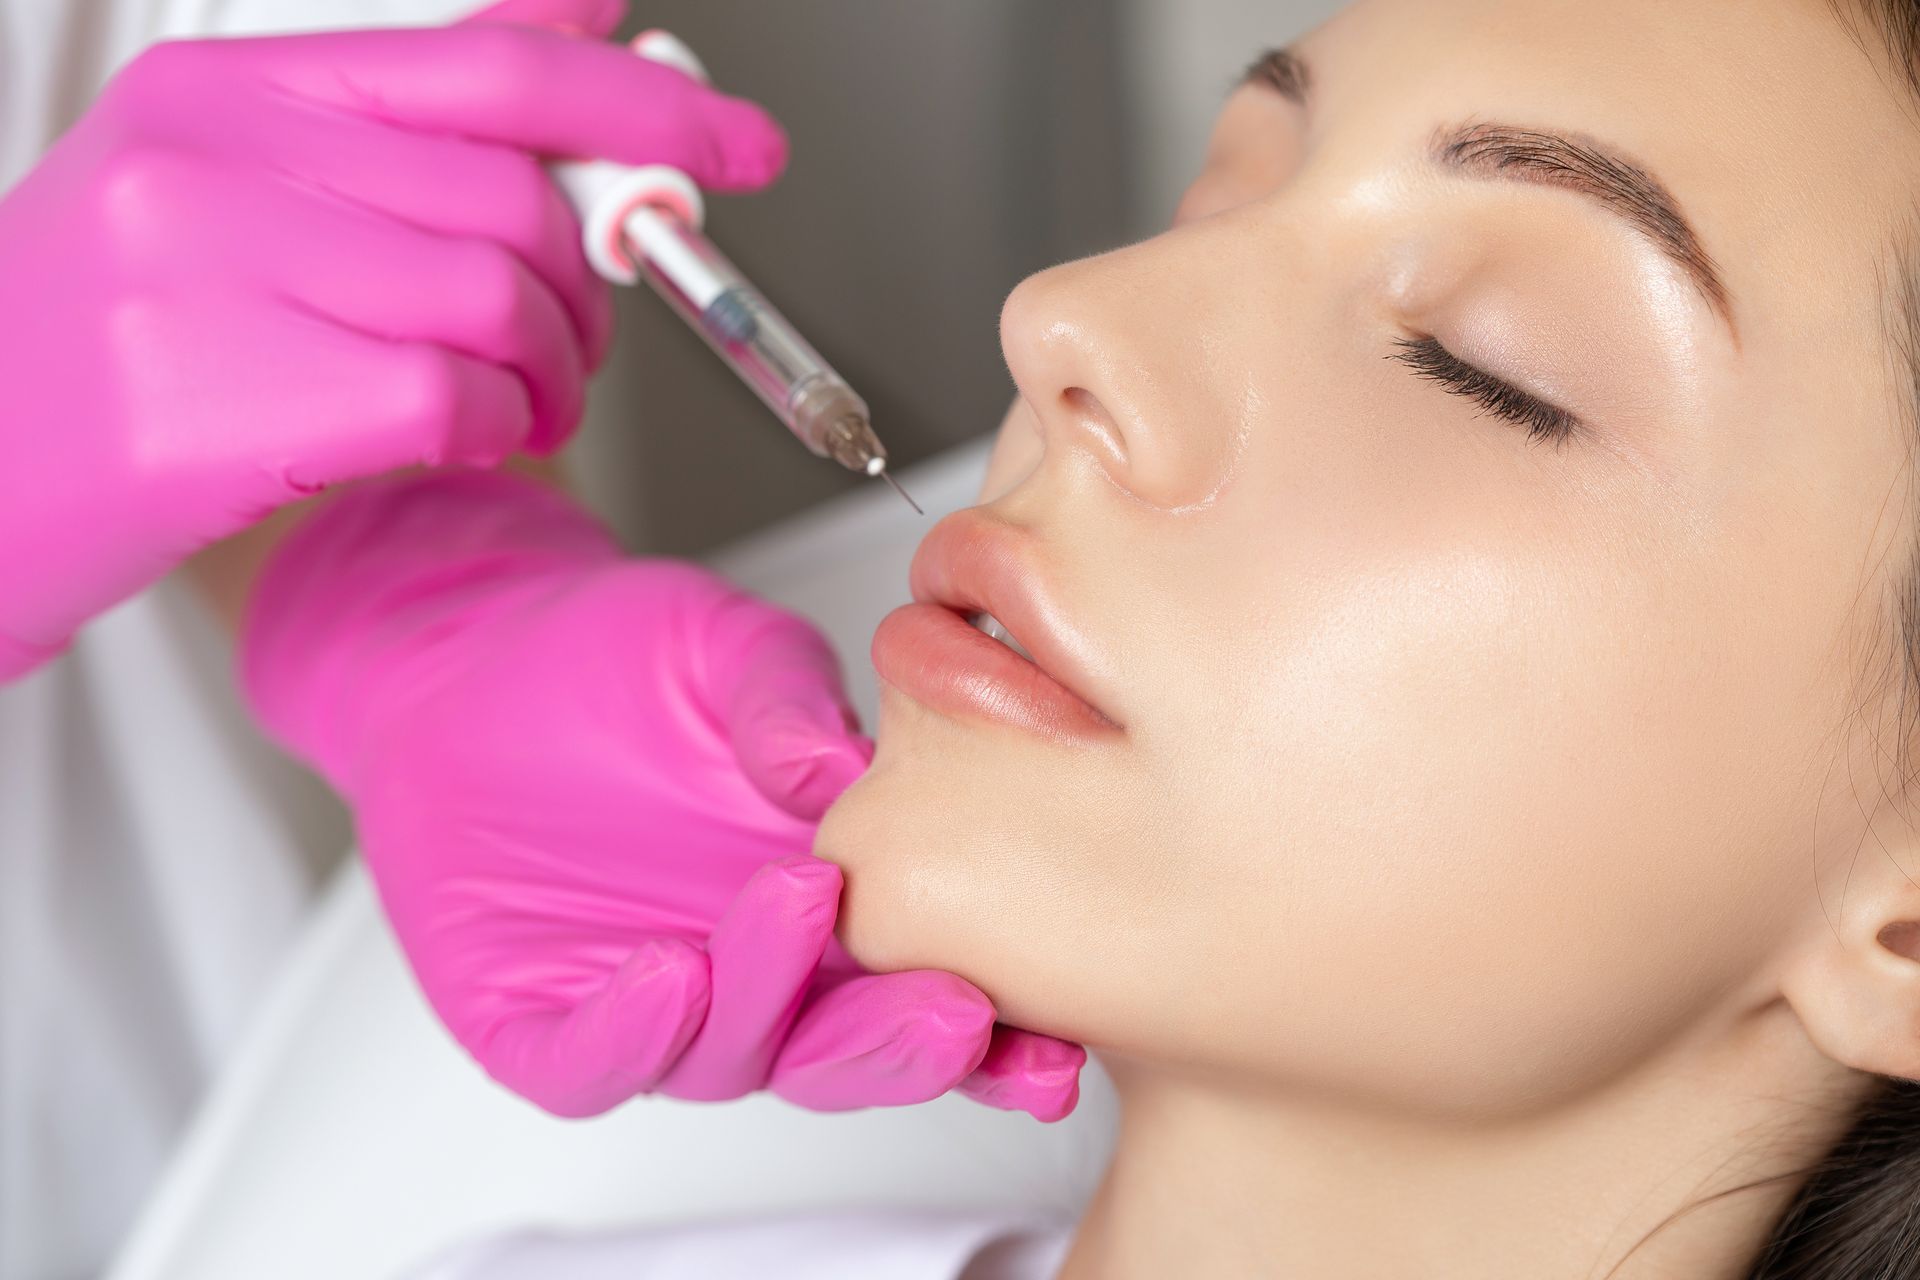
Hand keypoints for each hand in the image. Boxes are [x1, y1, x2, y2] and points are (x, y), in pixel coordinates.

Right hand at [0, 0, 783, 678]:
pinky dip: (492, 426)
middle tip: (574, 345)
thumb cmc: (117, 350)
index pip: (490, 65)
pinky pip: (447, 393)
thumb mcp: (238, 199)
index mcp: (226, 92)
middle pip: (514, 195)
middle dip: (591, 286)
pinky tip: (460, 439)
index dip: (642, 101)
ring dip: (551, 372)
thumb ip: (405, 134)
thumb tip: (585, 40)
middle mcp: (209, 158)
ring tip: (517, 405)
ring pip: (497, 295)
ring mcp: (200, 274)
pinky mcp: (213, 401)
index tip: (739, 142)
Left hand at [241, 471, 1084, 1120]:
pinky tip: (665, 978)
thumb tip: (846, 768)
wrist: (472, 659)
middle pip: (847, 1055)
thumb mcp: (730, 648)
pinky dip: (629, 1035)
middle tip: (951, 1006)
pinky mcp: (540, 1023)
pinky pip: (587, 1059)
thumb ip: (790, 702)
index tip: (1060, 1035)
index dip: (1002, 1032)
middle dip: (903, 1045)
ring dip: (774, 1004)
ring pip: (734, 1058)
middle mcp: (756, 974)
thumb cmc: (617, 660)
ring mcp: (654, 1007)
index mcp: (835, 904)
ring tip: (794, 907)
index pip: (928, 989)